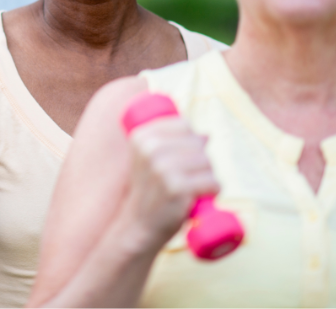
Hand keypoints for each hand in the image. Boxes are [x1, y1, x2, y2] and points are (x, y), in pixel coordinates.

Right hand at [122, 118, 219, 248]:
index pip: (184, 125)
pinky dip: (213, 191)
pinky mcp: (177, 188)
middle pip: (198, 143)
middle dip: (201, 160)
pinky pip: (212, 182)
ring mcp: (163, 168)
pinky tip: (199, 197)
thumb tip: (207, 135)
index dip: (191, 140)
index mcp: (141, 137)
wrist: (138, 226)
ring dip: (208, 176)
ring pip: (207, 162)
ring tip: (193, 188)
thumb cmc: (149, 192)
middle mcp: (150, 149)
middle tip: (188, 177)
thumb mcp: (147, 160)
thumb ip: (168, 142)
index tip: (182, 157)